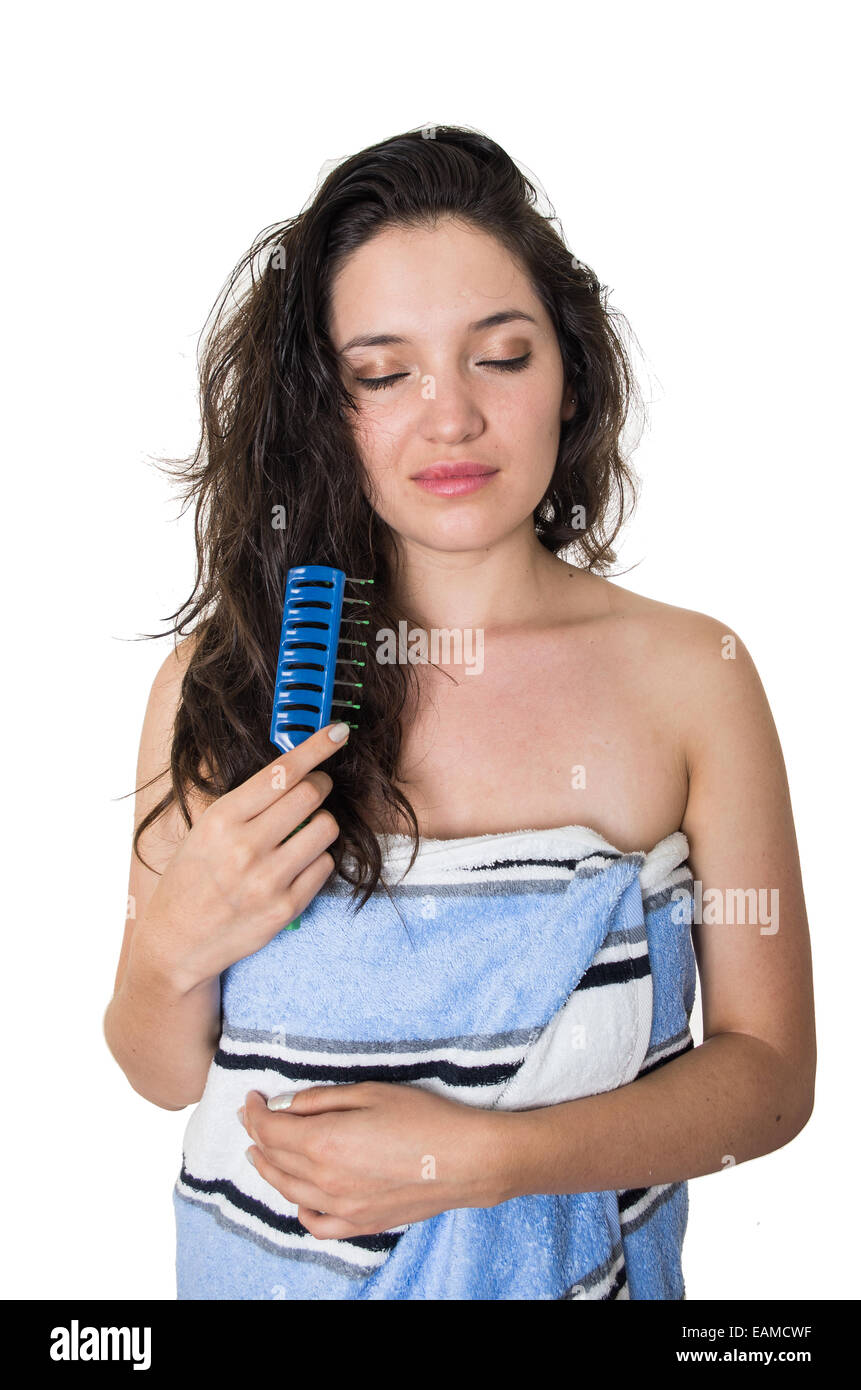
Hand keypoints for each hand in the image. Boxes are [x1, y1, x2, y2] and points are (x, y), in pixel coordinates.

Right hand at [132, 723, 349, 991]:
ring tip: (299, 834)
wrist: (177, 942)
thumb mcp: (206, 830)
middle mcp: (245, 848)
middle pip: (311, 795)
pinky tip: (294, 866)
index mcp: (222, 820)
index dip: (316, 747)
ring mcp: (267, 880)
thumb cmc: (192, 878)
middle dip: (320, 785)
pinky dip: (316, 859)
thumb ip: (248, 803)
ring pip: (326, 829)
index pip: (281, 773)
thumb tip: (297, 770)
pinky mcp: (286, 908)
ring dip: (321, 825)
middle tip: (314, 790)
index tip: (338, 731)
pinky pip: (325, 865)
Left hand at [240, 1081, 513, 1238]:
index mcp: (324, 1141)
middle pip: (274, 1159)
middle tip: (252, 1120)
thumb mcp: (370, 1092)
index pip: (270, 1129)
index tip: (252, 1098)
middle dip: (257, 1136)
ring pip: (289, 1191)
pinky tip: (299, 1196)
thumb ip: (322, 1100)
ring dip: (269, 1170)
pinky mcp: (361, 1223)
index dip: (254, 1112)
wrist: (466, 1159)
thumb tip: (287, 1106)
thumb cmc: (423, 1118)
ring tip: (261, 1154)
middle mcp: (325, 1180)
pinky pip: (317, 1224)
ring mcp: (342, 1207)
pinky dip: (299, 1210)